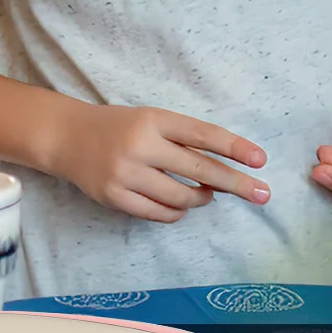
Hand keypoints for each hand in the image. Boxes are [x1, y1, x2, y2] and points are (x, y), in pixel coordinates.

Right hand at [51, 104, 269, 223]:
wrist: (67, 137)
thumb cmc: (120, 127)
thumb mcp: (151, 120)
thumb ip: (182, 141)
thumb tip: (224, 173)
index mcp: (154, 119)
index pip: (202, 134)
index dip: (234, 147)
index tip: (260, 160)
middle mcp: (141, 145)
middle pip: (199, 169)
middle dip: (235, 183)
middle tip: (263, 193)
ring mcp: (125, 174)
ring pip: (180, 197)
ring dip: (202, 198)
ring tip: (207, 194)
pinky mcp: (114, 197)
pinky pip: (158, 213)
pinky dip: (177, 212)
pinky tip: (182, 205)